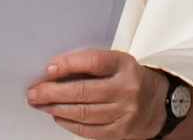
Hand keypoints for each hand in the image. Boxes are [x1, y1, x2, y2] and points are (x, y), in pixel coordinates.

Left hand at [27, 49, 168, 139]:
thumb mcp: (116, 63)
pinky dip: (69, 124)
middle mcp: (126, 88)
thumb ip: (89, 64)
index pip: (93, 61)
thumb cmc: (128, 79)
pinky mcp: (121, 131)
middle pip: (84, 91)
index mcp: (124, 65)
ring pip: (83, 113)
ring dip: (56, 109)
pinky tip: (57, 117)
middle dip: (53, 93)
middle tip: (34, 93)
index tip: (48, 69)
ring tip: (40, 104)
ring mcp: (125, 112)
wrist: (158, 104)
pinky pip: (89, 130)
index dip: (69, 64)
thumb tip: (53, 71)